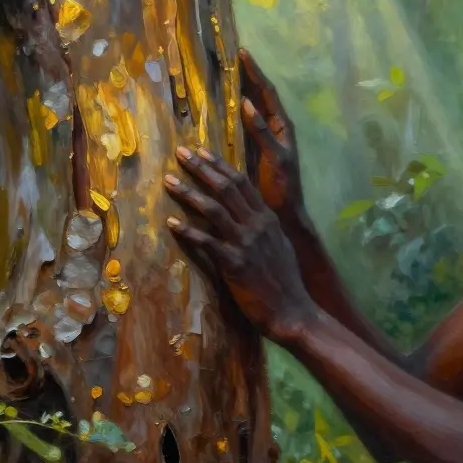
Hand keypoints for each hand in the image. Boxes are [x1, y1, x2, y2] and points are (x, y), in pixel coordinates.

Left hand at [164, 144, 315, 342]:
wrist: (293, 311)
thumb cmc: (287, 282)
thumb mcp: (280, 246)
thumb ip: (265, 229)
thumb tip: (252, 217)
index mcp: (268, 219)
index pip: (242, 182)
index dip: (220, 165)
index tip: (202, 151)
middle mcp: (257, 225)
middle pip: (226, 188)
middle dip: (201, 168)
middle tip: (181, 152)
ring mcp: (246, 243)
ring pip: (213, 209)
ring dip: (189, 193)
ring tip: (169, 181)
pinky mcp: (235, 264)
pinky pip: (207, 242)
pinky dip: (188, 231)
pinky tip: (171, 223)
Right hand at [238, 49, 303, 217]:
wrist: (285, 212)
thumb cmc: (283, 186)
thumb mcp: (275, 157)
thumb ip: (262, 132)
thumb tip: (247, 103)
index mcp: (282, 126)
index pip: (268, 92)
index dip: (255, 72)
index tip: (242, 53)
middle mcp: (273, 127)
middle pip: (258, 94)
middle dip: (246, 75)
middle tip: (228, 57)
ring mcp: (263, 136)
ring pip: (249, 107)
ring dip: (238, 90)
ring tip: (222, 74)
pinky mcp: (252, 147)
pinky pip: (241, 123)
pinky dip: (231, 111)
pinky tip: (218, 107)